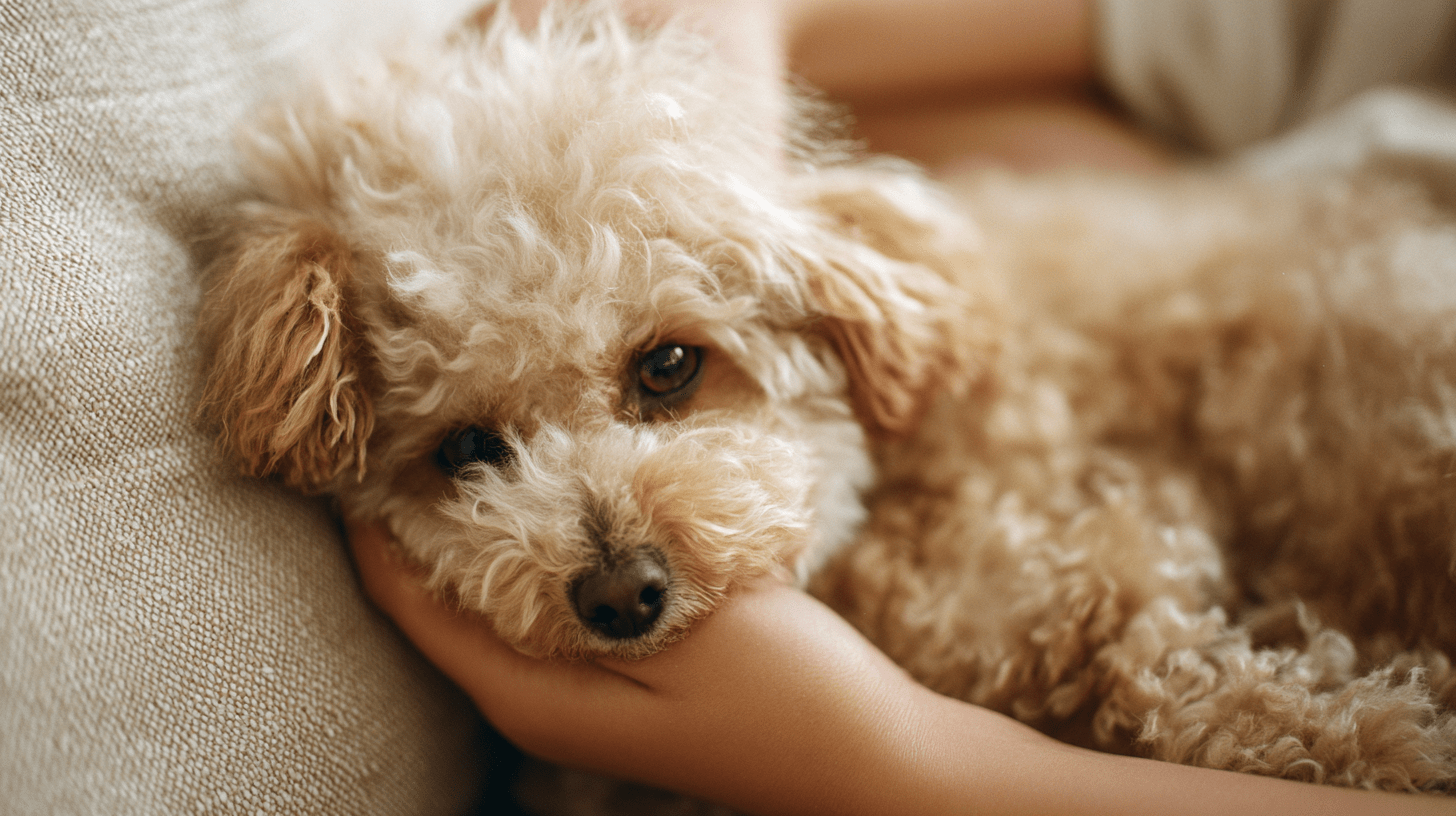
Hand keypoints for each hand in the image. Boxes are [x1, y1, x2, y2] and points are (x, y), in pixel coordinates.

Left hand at [349, 520, 1454, 815]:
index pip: (408, 601)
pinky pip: (541, 600)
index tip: (352, 441)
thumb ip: (600, 561)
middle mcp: (537, 698)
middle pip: (436, 601)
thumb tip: (512, 496)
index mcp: (531, 694)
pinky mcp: (614, 671)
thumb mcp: (694, 614)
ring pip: (488, 596)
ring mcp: (577, 689)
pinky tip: (547, 491)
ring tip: (460, 435)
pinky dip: (527, 546)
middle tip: (405, 415)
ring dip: (469, 525)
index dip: (371, 523)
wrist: (862, 756)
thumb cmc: (787, 695)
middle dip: (415, 514)